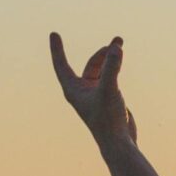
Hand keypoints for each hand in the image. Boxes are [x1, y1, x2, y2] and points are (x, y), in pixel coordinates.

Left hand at [49, 30, 135, 148]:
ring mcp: (95, 94)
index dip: (57, 49)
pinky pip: (109, 76)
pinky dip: (114, 67)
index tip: (53, 34)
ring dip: (110, 57)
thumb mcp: (109, 89)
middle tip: (117, 42)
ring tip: (120, 44)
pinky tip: (122, 62)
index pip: (61, 65)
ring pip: (101, 69)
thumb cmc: (108, 118)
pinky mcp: (107, 98)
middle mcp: (82, 91)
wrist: (118, 141)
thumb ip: (112, 67)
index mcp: (73, 90)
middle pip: (89, 64)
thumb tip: (115, 47)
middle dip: (102, 52)